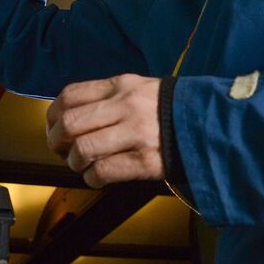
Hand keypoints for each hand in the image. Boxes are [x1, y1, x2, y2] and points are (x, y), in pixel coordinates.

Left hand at [46, 75, 163, 186]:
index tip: (53, 127)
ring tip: (82, 164)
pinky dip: (92, 178)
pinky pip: (104, 171)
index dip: (53, 115)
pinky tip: (96, 177)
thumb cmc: (169, 108)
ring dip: (75, 162)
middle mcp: (126, 106)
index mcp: (121, 86)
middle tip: (62, 150)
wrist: (210, 124)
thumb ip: (106, 97)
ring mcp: (136, 134)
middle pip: (70, 123)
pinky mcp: (146, 161)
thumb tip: (69, 116)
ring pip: (83, 149)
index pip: (70, 95)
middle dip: (57, 141)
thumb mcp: (138, 88)